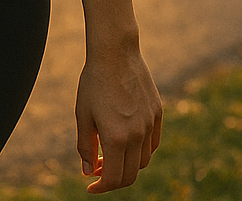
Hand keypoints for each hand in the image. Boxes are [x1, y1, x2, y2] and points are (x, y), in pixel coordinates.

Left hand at [75, 43, 161, 192]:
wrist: (116, 53)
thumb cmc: (94, 82)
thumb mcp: (83, 115)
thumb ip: (85, 146)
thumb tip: (88, 171)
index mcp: (116, 138)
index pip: (113, 178)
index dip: (101, 187)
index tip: (90, 186)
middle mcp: (137, 135)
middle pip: (130, 174)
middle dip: (112, 179)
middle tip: (97, 170)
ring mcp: (150, 125)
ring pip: (143, 161)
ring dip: (127, 165)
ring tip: (109, 154)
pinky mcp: (158, 114)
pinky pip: (153, 144)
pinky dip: (140, 151)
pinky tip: (126, 142)